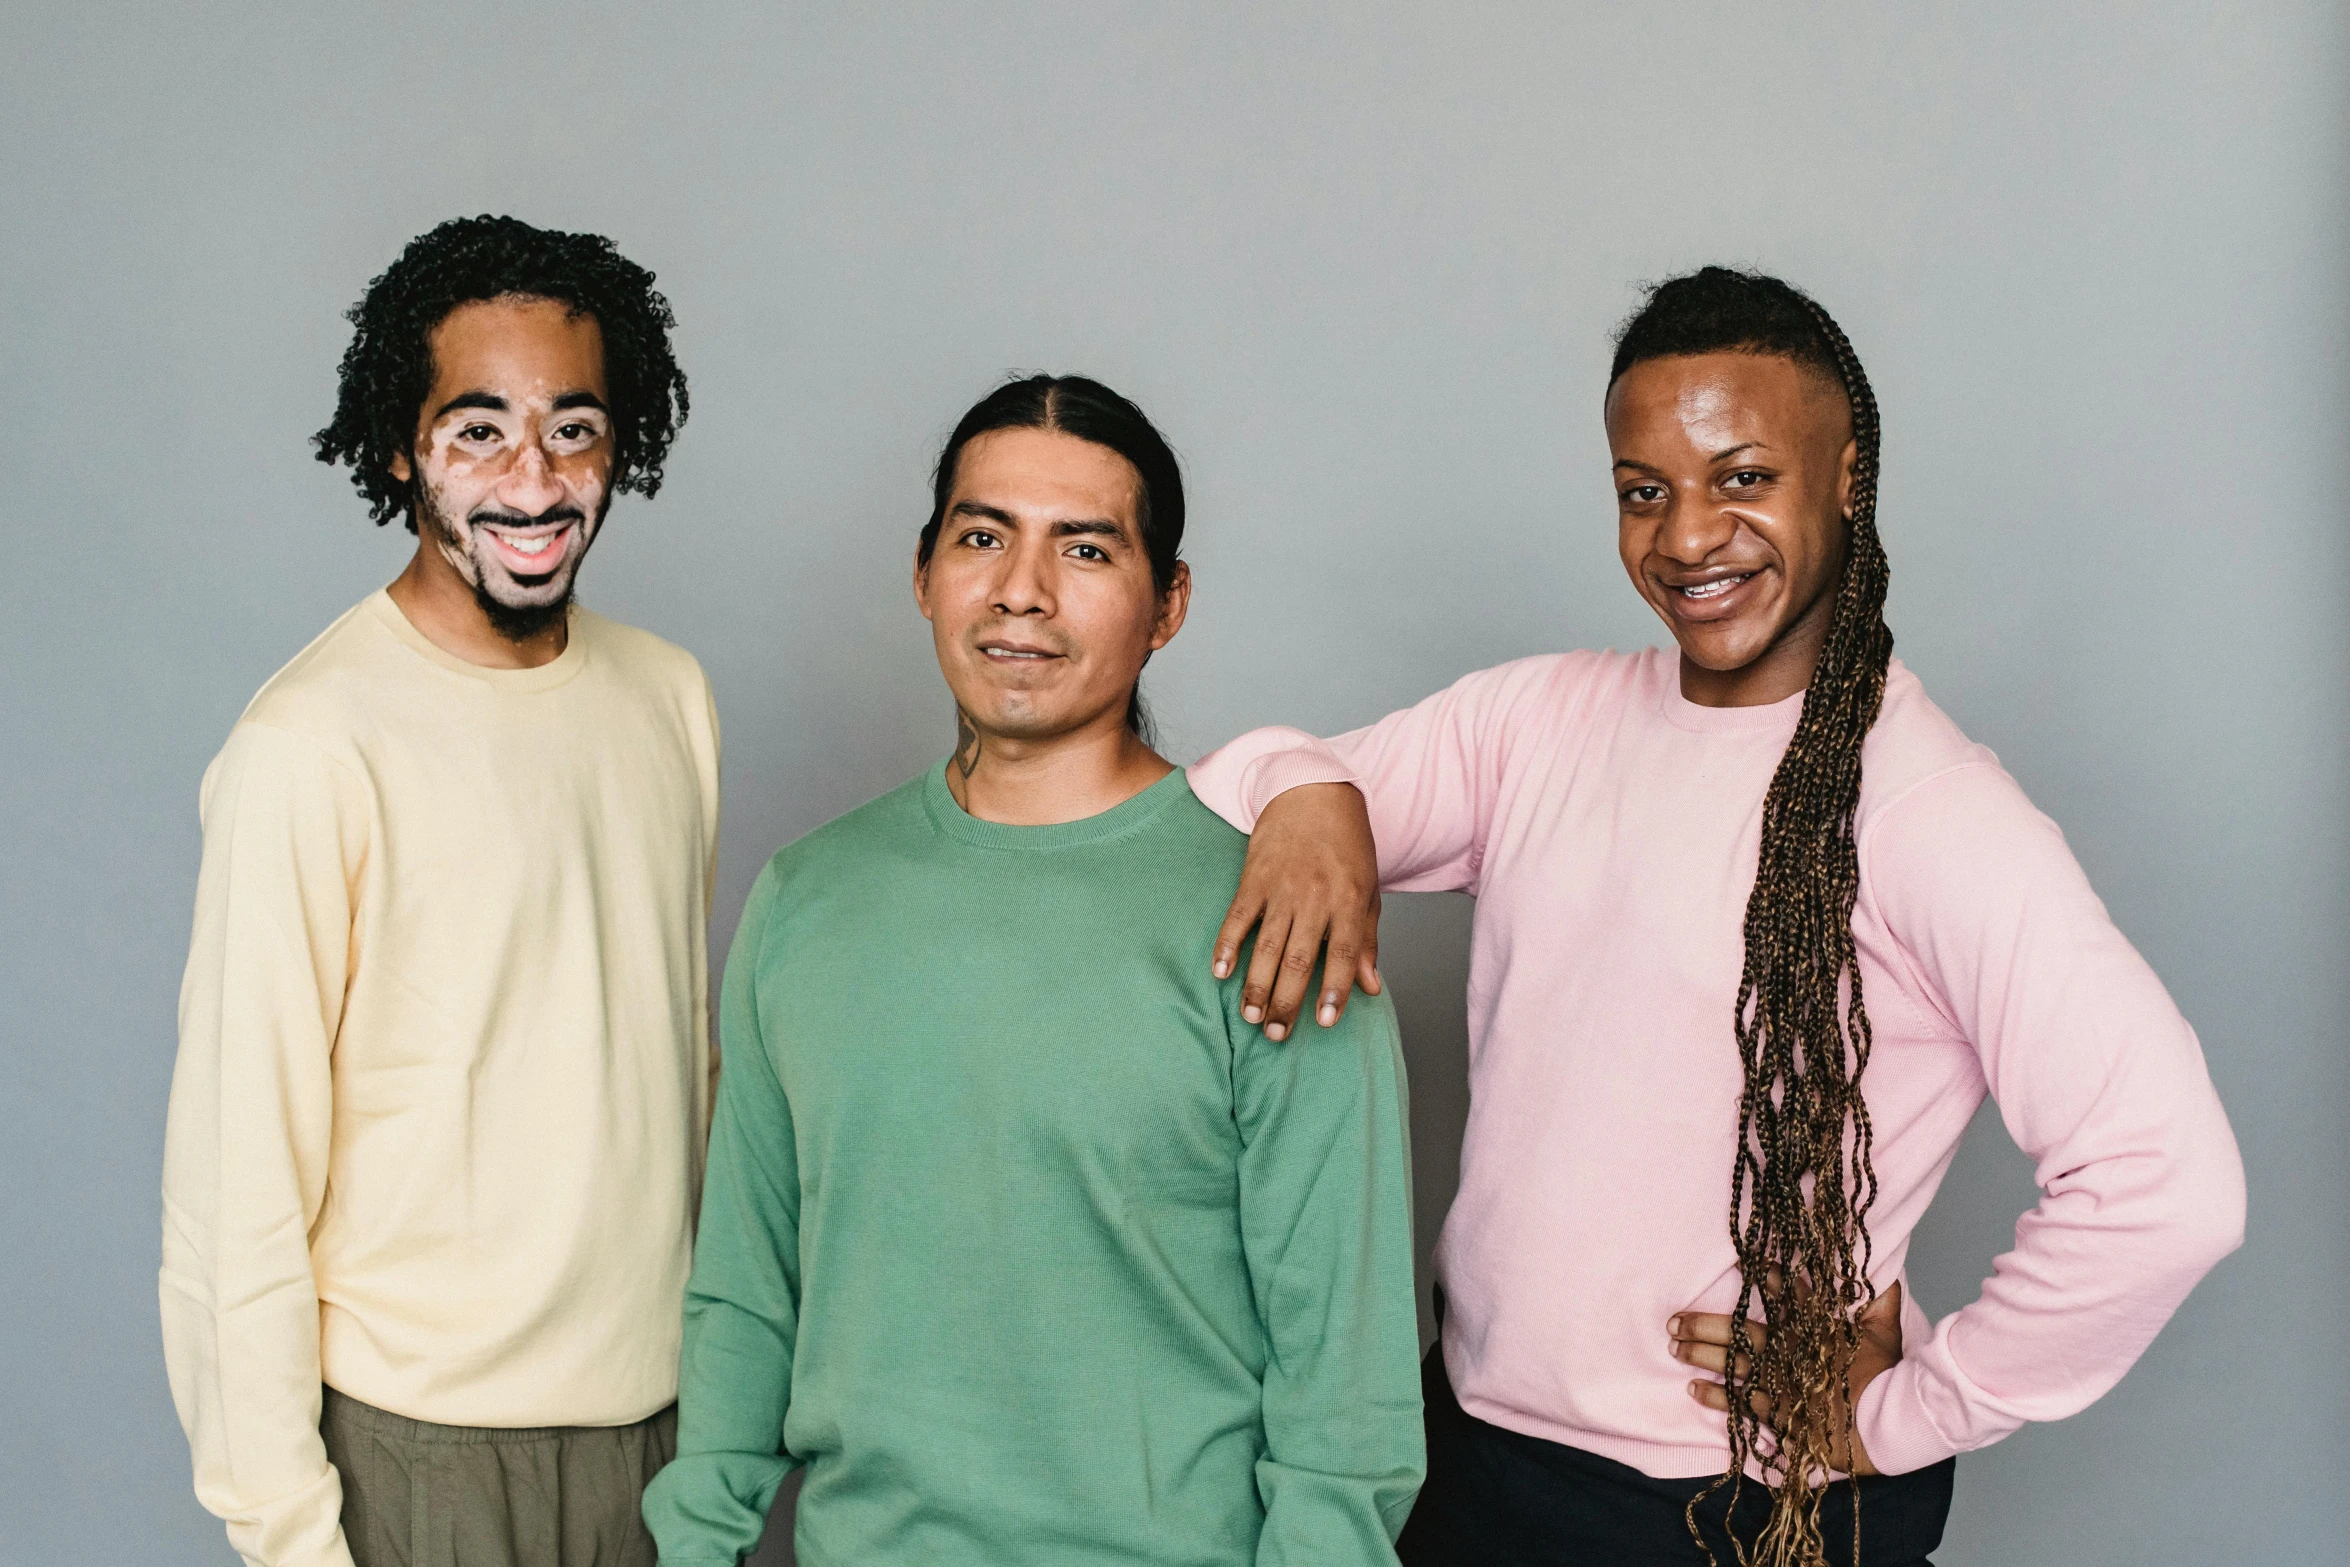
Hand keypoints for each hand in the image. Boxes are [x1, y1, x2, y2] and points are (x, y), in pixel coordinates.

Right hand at [1211, 783, 1382, 1038]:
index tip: (1325, 1022)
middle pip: (1299, 959)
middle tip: (1276, 1035)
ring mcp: (1281, 887)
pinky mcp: (1253, 878)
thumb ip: (1367, 939)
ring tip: (1252, 1017)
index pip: (1343, 954)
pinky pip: (1237, 917)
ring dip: (1257, 985)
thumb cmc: (1347, 845)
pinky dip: (1227, 945)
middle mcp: (1315, 896)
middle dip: (1287, 1001)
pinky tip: (1220, 972)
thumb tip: (1370, 987)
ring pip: (1266, 946)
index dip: (1334, 990)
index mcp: (1349, 900)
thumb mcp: (1368, 888)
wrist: (1313, 791)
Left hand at [1668, 1281, 1903, 1476]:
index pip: (1785, 1294)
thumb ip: (1879, 1298)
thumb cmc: (1889, 1378)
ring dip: (1701, 1354)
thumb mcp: (1887, 1332)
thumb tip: (1880, 1268)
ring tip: (1674, 1346)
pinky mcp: (1780, 1413)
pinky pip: (1740, 1402)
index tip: (1741, 1266)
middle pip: (1741, 1331)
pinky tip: (1692, 1388)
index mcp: (1816, 1326)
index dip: (1762, 1279)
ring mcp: (1782, 1380)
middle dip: (1704, 1324)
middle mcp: (1792, 1349)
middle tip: (1674, 1320)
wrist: (1888, 1424)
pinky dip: (1715, 1395)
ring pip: (1733, 1363)